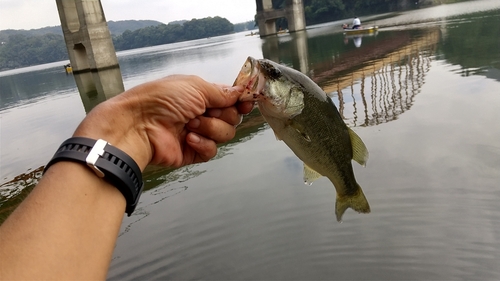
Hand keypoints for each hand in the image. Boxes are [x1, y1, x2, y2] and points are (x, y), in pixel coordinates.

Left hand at [73, 75, 253, 169]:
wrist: (138, 126)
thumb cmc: (162, 100)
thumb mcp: (195, 87)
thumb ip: (221, 92)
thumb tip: (241, 92)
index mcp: (201, 96)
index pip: (230, 100)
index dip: (241, 102)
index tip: (247, 103)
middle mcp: (202, 114)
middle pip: (232, 118)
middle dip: (223, 115)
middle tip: (206, 113)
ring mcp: (198, 134)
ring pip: (225, 134)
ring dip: (211, 128)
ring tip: (190, 125)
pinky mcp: (194, 152)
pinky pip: (212, 151)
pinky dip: (203, 144)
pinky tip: (188, 139)